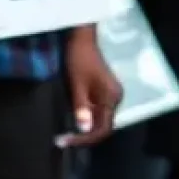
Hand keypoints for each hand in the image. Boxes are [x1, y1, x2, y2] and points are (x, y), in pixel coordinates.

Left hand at [60, 25, 121, 146]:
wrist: (81, 37)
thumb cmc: (79, 58)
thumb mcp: (77, 84)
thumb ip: (81, 107)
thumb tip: (84, 129)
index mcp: (111, 98)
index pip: (103, 128)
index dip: (86, 138)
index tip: (67, 141)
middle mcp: (114, 98)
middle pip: (102, 124)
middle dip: (84, 133)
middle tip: (64, 139)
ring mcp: (109, 94)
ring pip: (98, 117)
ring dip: (84, 125)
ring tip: (66, 132)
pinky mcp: (102, 89)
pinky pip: (95, 108)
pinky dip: (84, 114)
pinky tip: (72, 116)